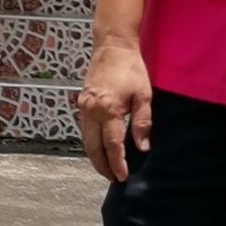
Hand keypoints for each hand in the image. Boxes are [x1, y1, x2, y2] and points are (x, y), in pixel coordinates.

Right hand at [75, 36, 154, 183]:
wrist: (112, 46)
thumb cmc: (131, 69)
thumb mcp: (144, 95)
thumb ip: (143, 122)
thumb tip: (142, 148)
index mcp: (108, 109)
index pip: (112, 144)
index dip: (117, 163)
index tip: (122, 177)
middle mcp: (91, 111)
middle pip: (94, 147)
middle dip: (102, 166)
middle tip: (112, 179)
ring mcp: (84, 107)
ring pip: (86, 140)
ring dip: (95, 157)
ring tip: (106, 169)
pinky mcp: (82, 103)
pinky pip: (85, 130)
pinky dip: (91, 143)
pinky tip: (99, 150)